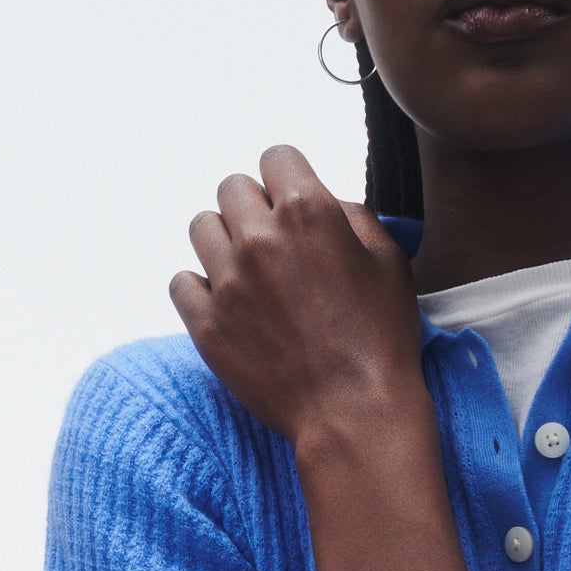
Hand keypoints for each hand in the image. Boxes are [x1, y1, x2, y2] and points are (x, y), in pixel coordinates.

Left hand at [169, 144, 425, 448]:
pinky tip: (228, 303)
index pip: (276, 157)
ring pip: (202, 227)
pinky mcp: (206, 324)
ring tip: (248, 270)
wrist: (355, 413)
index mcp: (308, 212)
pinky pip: (182, 282)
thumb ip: (354, 216)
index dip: (289, 178)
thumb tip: (327, 201)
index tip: (293, 202)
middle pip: (233, 188)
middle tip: (274, 240)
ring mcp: (227, 282)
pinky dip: (201, 287)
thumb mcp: (389, 262)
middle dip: (254, 206)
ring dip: (225, 240)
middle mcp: (260, 239)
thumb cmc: (382, 339)